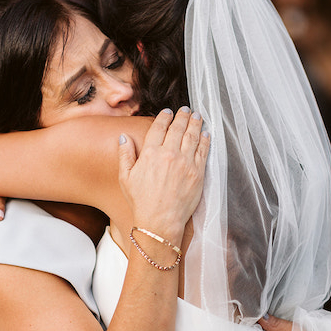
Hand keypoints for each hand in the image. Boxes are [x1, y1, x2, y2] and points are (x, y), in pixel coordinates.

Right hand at [118, 107, 208, 244]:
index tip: (168, 111)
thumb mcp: (125, 177)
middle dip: (182, 116)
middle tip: (185, 109)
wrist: (160, 220)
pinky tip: (206, 134)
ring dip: (195, 124)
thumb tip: (123, 137)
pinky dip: (205, 140)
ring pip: (192, 136)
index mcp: (150, 153)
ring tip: (197, 116)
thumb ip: (125, 155)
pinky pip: (203, 151)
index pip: (159, 128)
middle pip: (178, 128)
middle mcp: (169, 154)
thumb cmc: (141, 201)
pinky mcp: (198, 172)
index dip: (164, 117)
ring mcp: (186, 162)